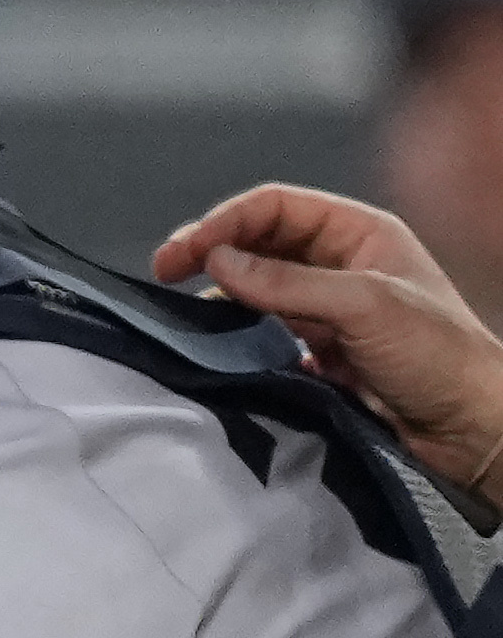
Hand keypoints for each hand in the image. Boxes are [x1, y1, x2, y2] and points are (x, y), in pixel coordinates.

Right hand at [159, 185, 502, 506]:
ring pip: (257, 289)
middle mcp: (342, 265)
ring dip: (221, 297)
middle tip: (165, 273)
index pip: (276, 207)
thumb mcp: (367, 305)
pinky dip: (237, 337)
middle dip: (212, 253)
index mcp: (361, 234)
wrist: (472, 430)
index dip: (226, 221)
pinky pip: (264, 334)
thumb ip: (288, 282)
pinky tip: (220, 347)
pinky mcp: (320, 353)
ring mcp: (329, 310)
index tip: (185, 251)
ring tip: (188, 315)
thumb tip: (216, 261)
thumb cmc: (442, 357)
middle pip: (259, 243)